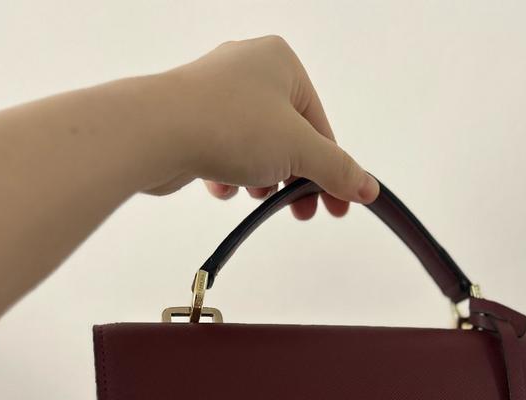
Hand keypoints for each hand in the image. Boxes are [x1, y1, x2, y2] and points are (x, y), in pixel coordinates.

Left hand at [145, 36, 378, 219]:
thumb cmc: (229, 124)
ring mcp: (216, 92)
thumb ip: (338, 171)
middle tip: (303, 213)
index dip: (331, 170)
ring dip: (261, 178)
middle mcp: (248, 68)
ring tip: (254, 194)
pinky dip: (229, 174)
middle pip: (289, 137)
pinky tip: (223, 185)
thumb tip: (369, 189)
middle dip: (295, 179)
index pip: (320, 125)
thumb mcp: (300, 151)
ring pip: (256, 146)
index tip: (338, 205)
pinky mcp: (191, 117)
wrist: (156, 131)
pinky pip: (224, 151)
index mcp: (281, 61)